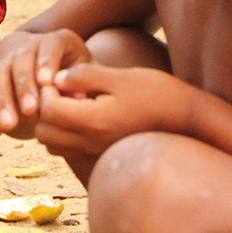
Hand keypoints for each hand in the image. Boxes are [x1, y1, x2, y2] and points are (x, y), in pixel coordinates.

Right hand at [0, 29, 90, 138]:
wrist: (60, 86)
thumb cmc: (82, 84)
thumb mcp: (88, 83)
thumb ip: (84, 87)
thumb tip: (79, 99)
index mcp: (58, 41)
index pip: (50, 44)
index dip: (47, 61)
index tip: (46, 82)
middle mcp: (30, 47)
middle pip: (21, 60)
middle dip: (24, 86)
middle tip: (30, 110)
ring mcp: (9, 62)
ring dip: (2, 101)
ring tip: (9, 126)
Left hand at [34, 63, 198, 159]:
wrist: (187, 120)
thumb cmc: (157, 93)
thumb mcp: (121, 77)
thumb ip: (85, 76)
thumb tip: (56, 79)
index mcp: (94, 121)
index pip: (48, 110)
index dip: (46, 91)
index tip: (59, 78)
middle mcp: (92, 142)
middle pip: (44, 133)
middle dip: (44, 110)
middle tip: (60, 91)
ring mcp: (96, 153)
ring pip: (53, 145)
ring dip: (53, 124)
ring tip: (71, 104)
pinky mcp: (101, 156)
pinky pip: (69, 151)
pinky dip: (65, 135)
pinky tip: (83, 117)